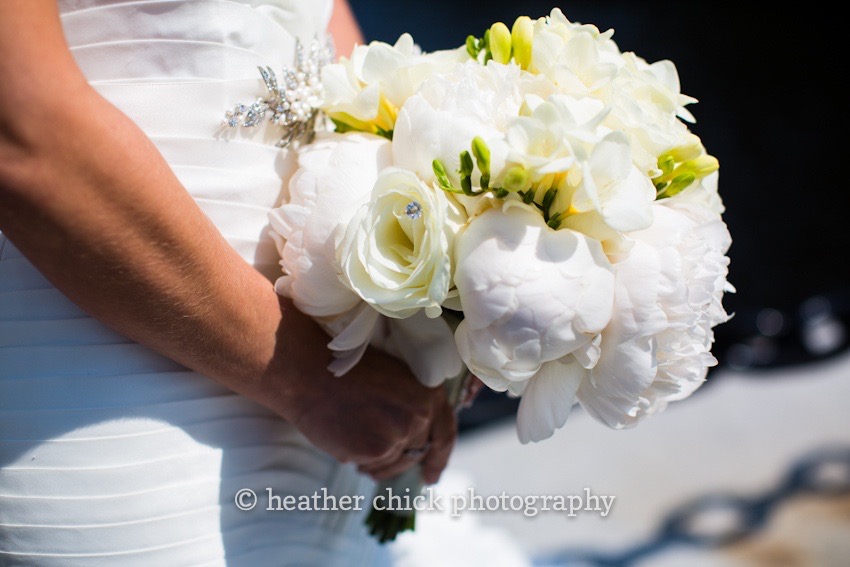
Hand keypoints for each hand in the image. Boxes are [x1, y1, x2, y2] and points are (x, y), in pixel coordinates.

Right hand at [262, 299, 456, 484]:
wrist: (311, 374)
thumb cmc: (347, 373)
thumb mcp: (393, 381)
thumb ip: (412, 408)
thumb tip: (417, 441)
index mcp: (428, 393)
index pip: (445, 433)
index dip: (439, 458)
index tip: (431, 476)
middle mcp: (420, 414)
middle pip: (416, 451)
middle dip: (399, 457)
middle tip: (377, 454)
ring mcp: (400, 433)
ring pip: (393, 462)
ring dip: (378, 461)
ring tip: (356, 440)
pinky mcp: (377, 450)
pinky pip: (373, 466)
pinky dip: (360, 461)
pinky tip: (346, 443)